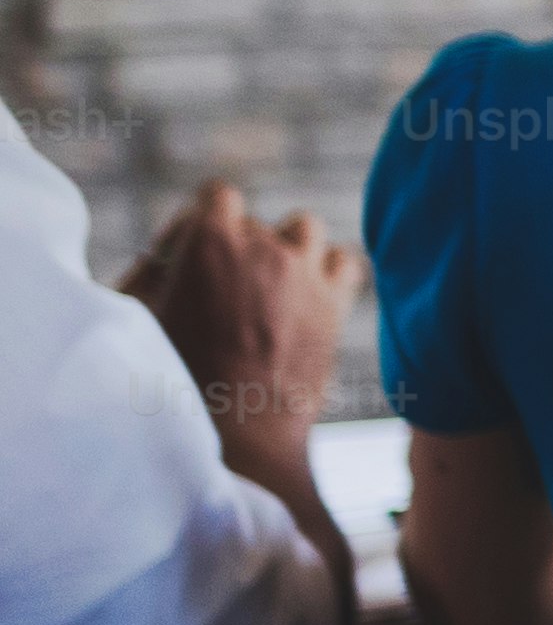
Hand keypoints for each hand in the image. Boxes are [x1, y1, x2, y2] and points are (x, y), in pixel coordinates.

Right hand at [117, 183, 360, 496]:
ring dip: (285, 249)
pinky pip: (345, 262)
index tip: (188, 260)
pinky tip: (309, 297)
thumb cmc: (169, 375)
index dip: (200, 224)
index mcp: (209, 238)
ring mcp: (305, 270)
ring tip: (266, 289)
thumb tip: (168, 254)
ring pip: (302, 229)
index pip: (215, 195)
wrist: (233, 429)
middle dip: (234, 249)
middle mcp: (263, 244)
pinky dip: (329, 272)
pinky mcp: (335, 302)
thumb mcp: (135, 315)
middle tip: (218, 295)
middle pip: (252, 224)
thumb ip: (150, 270)